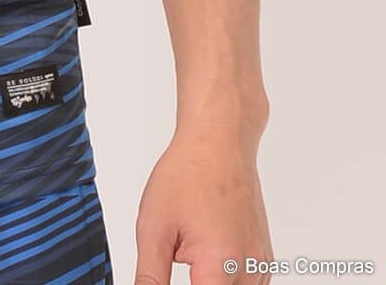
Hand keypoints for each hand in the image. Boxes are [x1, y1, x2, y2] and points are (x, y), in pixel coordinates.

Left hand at [134, 128, 272, 284]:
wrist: (218, 144)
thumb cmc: (188, 175)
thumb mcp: (153, 227)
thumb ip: (150, 276)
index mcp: (221, 267)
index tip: (166, 271)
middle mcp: (249, 272)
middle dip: (195, 281)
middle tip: (179, 248)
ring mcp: (260, 266)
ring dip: (208, 280)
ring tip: (191, 240)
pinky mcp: (263, 259)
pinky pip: (244, 282)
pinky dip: (222, 274)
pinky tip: (206, 244)